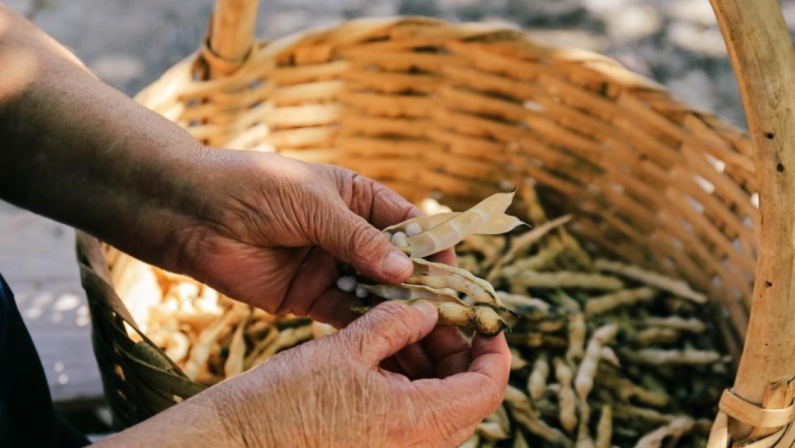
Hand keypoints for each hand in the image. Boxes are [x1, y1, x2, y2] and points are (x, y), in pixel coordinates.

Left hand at [165, 149, 464, 378]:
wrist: (192, 214)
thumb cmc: (255, 188)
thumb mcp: (315, 205)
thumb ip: (359, 239)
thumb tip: (406, 271)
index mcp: (358, 199)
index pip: (409, 224)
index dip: (434, 246)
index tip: (454, 271)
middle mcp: (351, 235)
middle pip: (399, 264)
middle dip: (423, 286)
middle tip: (450, 313)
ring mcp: (332, 267)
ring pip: (377, 293)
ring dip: (401, 311)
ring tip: (429, 331)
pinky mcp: (309, 297)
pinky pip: (347, 314)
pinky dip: (369, 326)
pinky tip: (391, 337)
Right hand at [209, 301, 510, 447]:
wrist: (236, 446)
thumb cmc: (285, 399)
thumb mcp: (346, 349)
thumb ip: (395, 324)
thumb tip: (428, 311)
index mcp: (420, 421)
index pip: (488, 387)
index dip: (495, 349)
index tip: (485, 320)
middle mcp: (418, 447)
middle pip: (466, 396)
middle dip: (456, 350)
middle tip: (434, 313)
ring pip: (438, 407)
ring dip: (430, 365)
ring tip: (405, 325)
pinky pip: (411, 418)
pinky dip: (408, 384)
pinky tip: (386, 351)